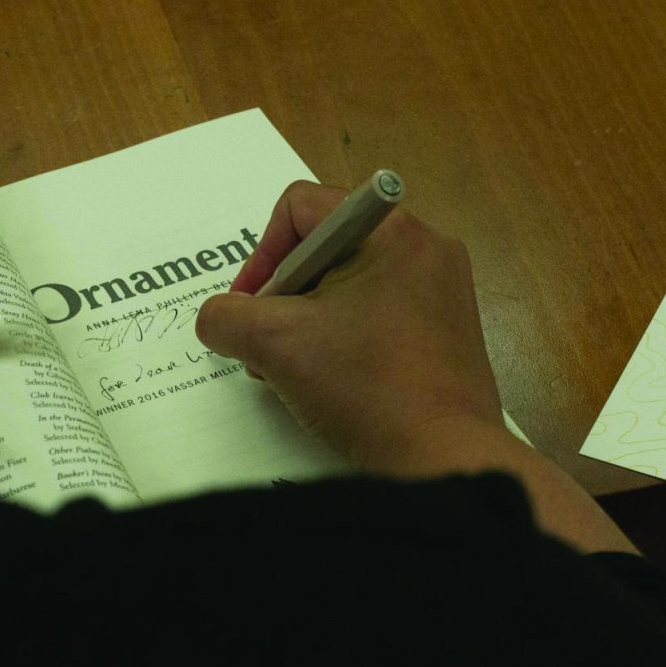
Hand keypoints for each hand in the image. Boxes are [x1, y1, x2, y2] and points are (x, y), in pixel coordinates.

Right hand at [195, 180, 504, 476]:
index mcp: (391, 230)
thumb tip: (219, 319)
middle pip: (324, 247)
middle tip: (267, 343)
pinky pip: (377, 314)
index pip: (301, 209)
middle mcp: (425, 249)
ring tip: (294, 369)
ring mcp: (441, 292)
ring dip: (307, 321)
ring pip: (348, 284)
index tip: (251, 308)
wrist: (442, 457)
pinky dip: (342, 338)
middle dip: (283, 295)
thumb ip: (227, 317)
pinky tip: (329, 380)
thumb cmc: (365, 388)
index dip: (262, 255)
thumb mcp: (274, 344)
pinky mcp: (446, 332)